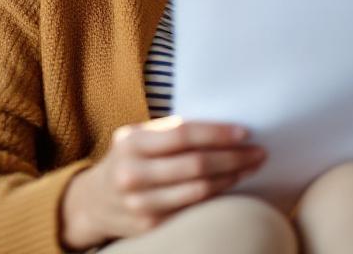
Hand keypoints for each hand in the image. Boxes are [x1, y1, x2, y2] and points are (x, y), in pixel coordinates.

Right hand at [60, 117, 264, 248]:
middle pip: (196, 164)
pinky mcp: (149, 225)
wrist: (93, 201)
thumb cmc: (129, 159)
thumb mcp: (139, 137)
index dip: (217, 134)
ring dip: (231, 177)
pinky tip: (230, 184)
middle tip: (259, 152)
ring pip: (198, 190)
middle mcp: (132, 173)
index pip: (183, 134)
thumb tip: (225, 127)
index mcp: (131, 142)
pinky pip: (192, 208)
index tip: (245, 132)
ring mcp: (139, 203)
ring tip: (251, 167)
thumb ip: (171, 132)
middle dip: (234, 157)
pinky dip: (216, 195)